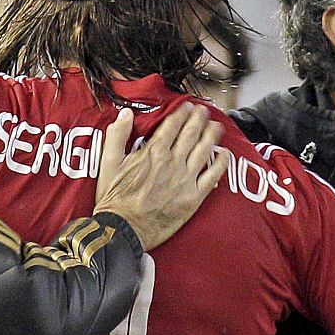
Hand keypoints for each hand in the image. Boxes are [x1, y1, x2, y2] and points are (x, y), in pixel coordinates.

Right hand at [94, 104, 226, 249]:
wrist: (124, 229)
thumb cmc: (114, 199)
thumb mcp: (109, 163)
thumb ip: (117, 135)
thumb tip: (125, 114)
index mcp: (154, 152)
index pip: (172, 125)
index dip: (181, 113)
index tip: (187, 105)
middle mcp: (173, 162)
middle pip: (191, 134)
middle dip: (199, 119)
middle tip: (205, 111)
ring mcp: (185, 179)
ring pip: (204, 151)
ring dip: (212, 135)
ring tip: (217, 126)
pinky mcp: (193, 197)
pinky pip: (212, 176)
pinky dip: (221, 164)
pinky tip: (225, 155)